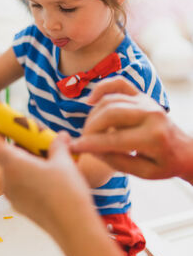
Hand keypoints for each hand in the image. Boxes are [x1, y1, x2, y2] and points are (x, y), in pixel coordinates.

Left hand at [0, 132, 94, 241]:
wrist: (72, 226)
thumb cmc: (65, 192)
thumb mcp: (64, 162)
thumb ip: (58, 146)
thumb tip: (61, 136)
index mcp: (13, 165)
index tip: (7, 128)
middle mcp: (8, 180)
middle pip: (5, 159)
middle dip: (18, 148)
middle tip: (34, 142)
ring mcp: (13, 196)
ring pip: (13, 173)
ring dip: (23, 164)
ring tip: (44, 160)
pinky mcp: (21, 207)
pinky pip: (19, 186)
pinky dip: (27, 178)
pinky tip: (46, 178)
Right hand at [71, 77, 192, 182]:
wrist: (185, 150)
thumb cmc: (163, 164)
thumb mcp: (142, 172)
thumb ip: (114, 160)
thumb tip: (89, 148)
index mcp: (154, 137)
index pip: (114, 139)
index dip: (90, 143)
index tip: (74, 147)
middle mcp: (151, 114)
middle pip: (109, 113)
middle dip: (90, 127)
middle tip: (82, 139)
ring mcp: (147, 102)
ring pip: (109, 101)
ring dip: (93, 114)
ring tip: (89, 129)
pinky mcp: (142, 95)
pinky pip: (118, 83)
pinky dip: (101, 88)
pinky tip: (90, 100)